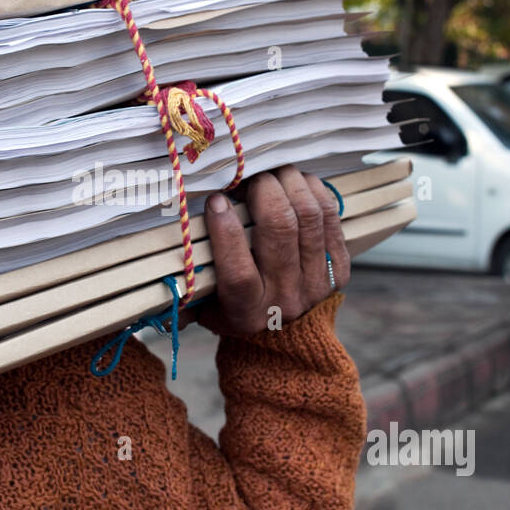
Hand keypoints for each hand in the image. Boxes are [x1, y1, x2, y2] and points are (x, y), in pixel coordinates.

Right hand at [195, 166, 349, 336]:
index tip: (216, 200)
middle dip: (263, 191)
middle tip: (249, 175)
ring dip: (290, 184)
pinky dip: (314, 192)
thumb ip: (190, 277)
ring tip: (273, 172)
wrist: (286, 337)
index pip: (238, 272)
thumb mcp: (206, 305)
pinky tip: (298, 182)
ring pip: (308, 217)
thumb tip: (170, 238)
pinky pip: (330, 217)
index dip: (226, 231)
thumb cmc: (235, 310)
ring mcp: (317, 282)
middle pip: (280, 231)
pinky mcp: (339, 268)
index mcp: (246, 311)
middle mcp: (285, 298)